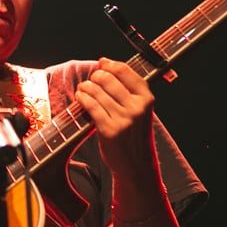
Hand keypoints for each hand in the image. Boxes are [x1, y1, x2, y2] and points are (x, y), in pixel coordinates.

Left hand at [73, 57, 158, 178]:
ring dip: (85, 87)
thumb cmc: (134, 134)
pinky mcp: (109, 130)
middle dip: (95, 76)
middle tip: (91, 81)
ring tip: (83, 90)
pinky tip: (80, 98)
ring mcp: (123, 119)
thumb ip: (126, 88)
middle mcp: (137, 107)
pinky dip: (82, 98)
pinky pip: (90, 105)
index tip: (101, 64)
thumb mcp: (140, 110)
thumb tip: (104, 61)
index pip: (125, 71)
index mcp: (146, 99)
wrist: (136, 165)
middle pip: (107, 78)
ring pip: (96, 91)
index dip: (109, 64)